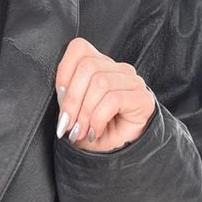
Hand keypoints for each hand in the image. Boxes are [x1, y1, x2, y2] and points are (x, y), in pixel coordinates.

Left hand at [54, 38, 155, 152]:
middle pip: (88, 67)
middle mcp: (118, 69)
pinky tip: (96, 131)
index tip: (59, 98)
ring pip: (100, 83)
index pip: (79, 48)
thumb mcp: (74, 111)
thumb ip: (66, 96)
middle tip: (68, 124)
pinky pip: (113, 100)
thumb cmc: (96, 129)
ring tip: (81, 131)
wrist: (118, 152)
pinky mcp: (142, 98)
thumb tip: (61, 93)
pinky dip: (98, 119)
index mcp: (101, 65)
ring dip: (85, 113)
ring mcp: (133, 81)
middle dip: (72, 100)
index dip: (64, 72)